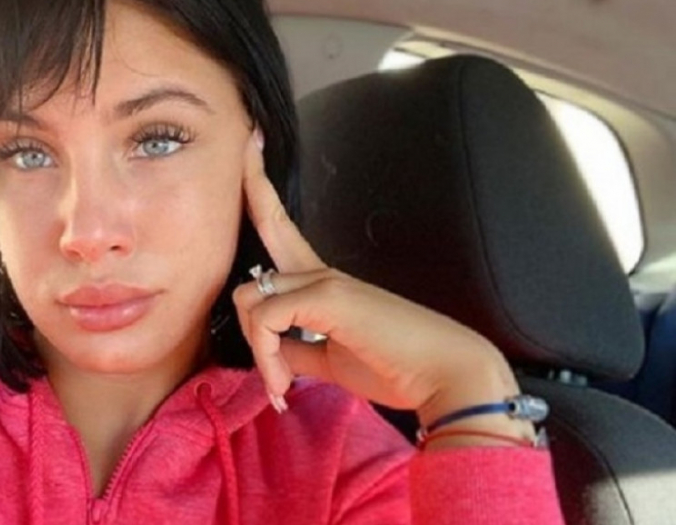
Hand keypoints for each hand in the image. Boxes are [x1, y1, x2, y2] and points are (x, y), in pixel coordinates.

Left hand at [233, 134, 533, 444]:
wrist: (446, 378)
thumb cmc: (396, 368)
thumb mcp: (331, 359)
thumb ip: (296, 350)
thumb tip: (271, 354)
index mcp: (324, 282)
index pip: (282, 226)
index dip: (261, 186)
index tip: (251, 142)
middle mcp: (321, 271)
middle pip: (264, 232)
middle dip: (247, 221)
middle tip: (262, 289)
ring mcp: (324, 279)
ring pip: (250, 297)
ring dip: (257, 349)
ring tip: (281, 386)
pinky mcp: (327, 296)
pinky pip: (266, 318)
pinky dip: (267, 358)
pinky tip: (283, 386)